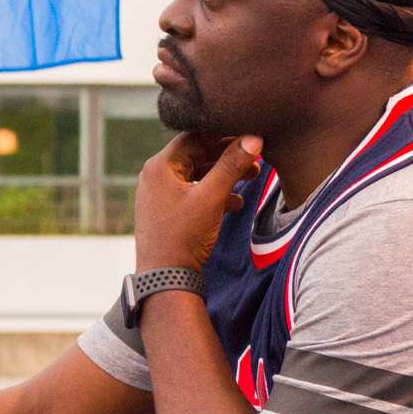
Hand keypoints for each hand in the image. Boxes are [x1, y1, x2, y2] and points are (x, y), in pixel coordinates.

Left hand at [133, 133, 263, 271]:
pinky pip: (193, 192)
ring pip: (198, 174)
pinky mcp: (167, 210)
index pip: (195, 136)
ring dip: (224, 175)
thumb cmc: (183, 237)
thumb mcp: (212, 198)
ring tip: (252, 178)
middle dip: (228, 157)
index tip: (250, 136)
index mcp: (160, 166)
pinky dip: (214, 193)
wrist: (165, 279)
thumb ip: (232, 166)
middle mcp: (156, 175)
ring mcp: (160, 193)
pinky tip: (236, 203)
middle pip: (197, 154)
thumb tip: (253, 139)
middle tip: (256, 158)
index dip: (225, 134)